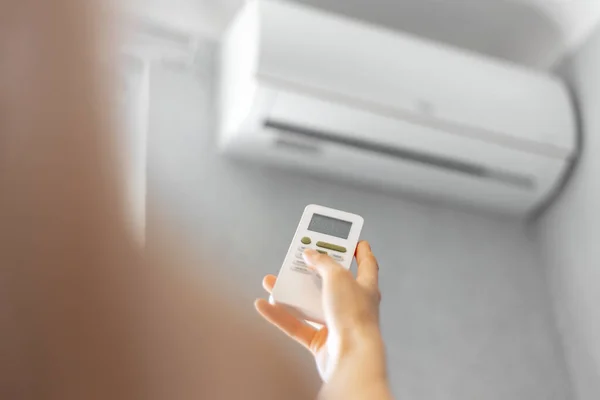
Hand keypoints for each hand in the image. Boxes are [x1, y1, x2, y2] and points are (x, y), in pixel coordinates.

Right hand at [255, 241, 383, 381]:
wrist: (352, 358)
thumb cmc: (354, 317)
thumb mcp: (338, 277)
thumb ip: (323, 262)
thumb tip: (311, 253)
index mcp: (366, 288)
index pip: (365, 264)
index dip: (358, 250)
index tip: (349, 239)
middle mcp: (353, 306)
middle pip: (331, 282)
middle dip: (312, 270)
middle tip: (299, 257)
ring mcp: (337, 325)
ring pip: (310, 304)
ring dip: (291, 292)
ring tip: (273, 280)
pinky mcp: (321, 342)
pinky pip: (296, 325)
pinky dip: (280, 315)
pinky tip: (265, 305)